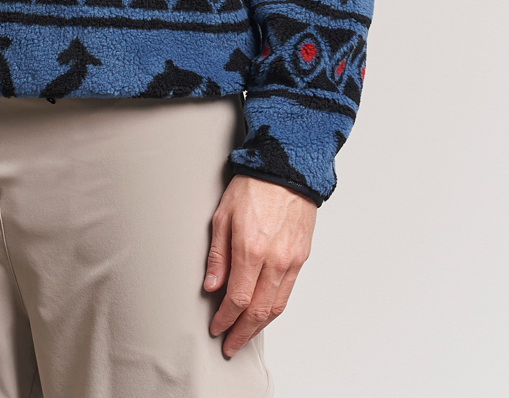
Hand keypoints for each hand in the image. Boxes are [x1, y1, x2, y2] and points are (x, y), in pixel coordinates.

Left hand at [204, 174, 316, 356]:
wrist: (286, 169)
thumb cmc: (252, 187)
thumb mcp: (222, 216)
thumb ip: (218, 255)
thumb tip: (212, 286)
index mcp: (251, 249)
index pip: (238, 298)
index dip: (225, 318)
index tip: (217, 327)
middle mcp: (274, 260)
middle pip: (259, 311)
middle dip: (242, 332)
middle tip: (230, 344)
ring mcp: (291, 261)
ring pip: (276, 306)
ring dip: (259, 327)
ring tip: (245, 335)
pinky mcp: (301, 258)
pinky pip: (288, 292)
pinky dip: (275, 309)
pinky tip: (264, 314)